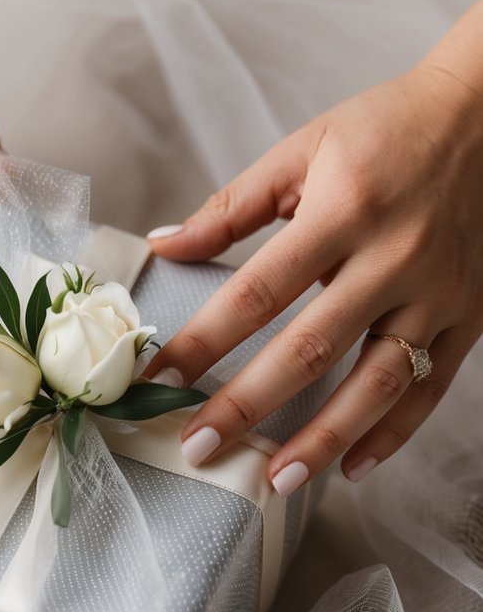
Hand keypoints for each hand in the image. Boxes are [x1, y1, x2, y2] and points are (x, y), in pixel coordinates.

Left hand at [145, 62, 482, 493]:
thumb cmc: (384, 130)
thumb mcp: (302, 149)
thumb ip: (231, 206)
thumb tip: (162, 247)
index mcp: (342, 212)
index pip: (257, 292)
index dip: (205, 340)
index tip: (160, 377)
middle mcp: (392, 259)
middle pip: (310, 349)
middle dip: (247, 405)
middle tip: (198, 447)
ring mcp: (436, 294)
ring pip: (376, 385)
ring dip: (323, 440)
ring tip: (275, 481)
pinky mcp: (468, 316)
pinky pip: (431, 389)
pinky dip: (393, 434)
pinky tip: (353, 466)